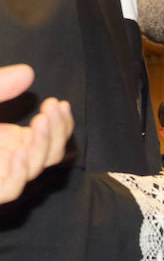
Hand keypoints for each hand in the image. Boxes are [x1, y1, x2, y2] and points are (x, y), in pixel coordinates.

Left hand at [0, 64, 73, 203]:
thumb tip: (29, 71)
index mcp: (13, 142)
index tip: (59, 103)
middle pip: (50, 154)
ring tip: (40, 121)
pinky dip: (19, 172)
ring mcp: (2, 175)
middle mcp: (11, 159)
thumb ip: (0, 86)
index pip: (51, 138)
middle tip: (53, 109)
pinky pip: (10, 189)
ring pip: (33, 169)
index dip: (61, 123)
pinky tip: (19, 151)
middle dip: (57, 131)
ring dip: (42, 146)